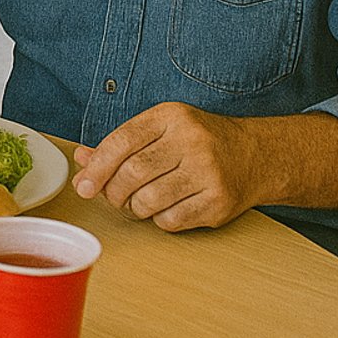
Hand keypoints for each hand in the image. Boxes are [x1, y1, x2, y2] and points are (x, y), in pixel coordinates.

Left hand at [72, 102, 260, 230]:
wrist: (256, 156)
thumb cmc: (198, 142)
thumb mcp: (161, 130)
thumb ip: (121, 144)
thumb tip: (82, 159)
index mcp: (172, 117)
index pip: (122, 141)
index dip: (97, 166)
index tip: (83, 185)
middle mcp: (192, 141)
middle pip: (132, 173)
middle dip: (112, 191)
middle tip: (112, 196)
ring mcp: (209, 173)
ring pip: (148, 200)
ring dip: (135, 207)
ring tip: (140, 201)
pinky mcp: (219, 202)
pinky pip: (170, 220)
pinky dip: (159, 219)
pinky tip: (167, 207)